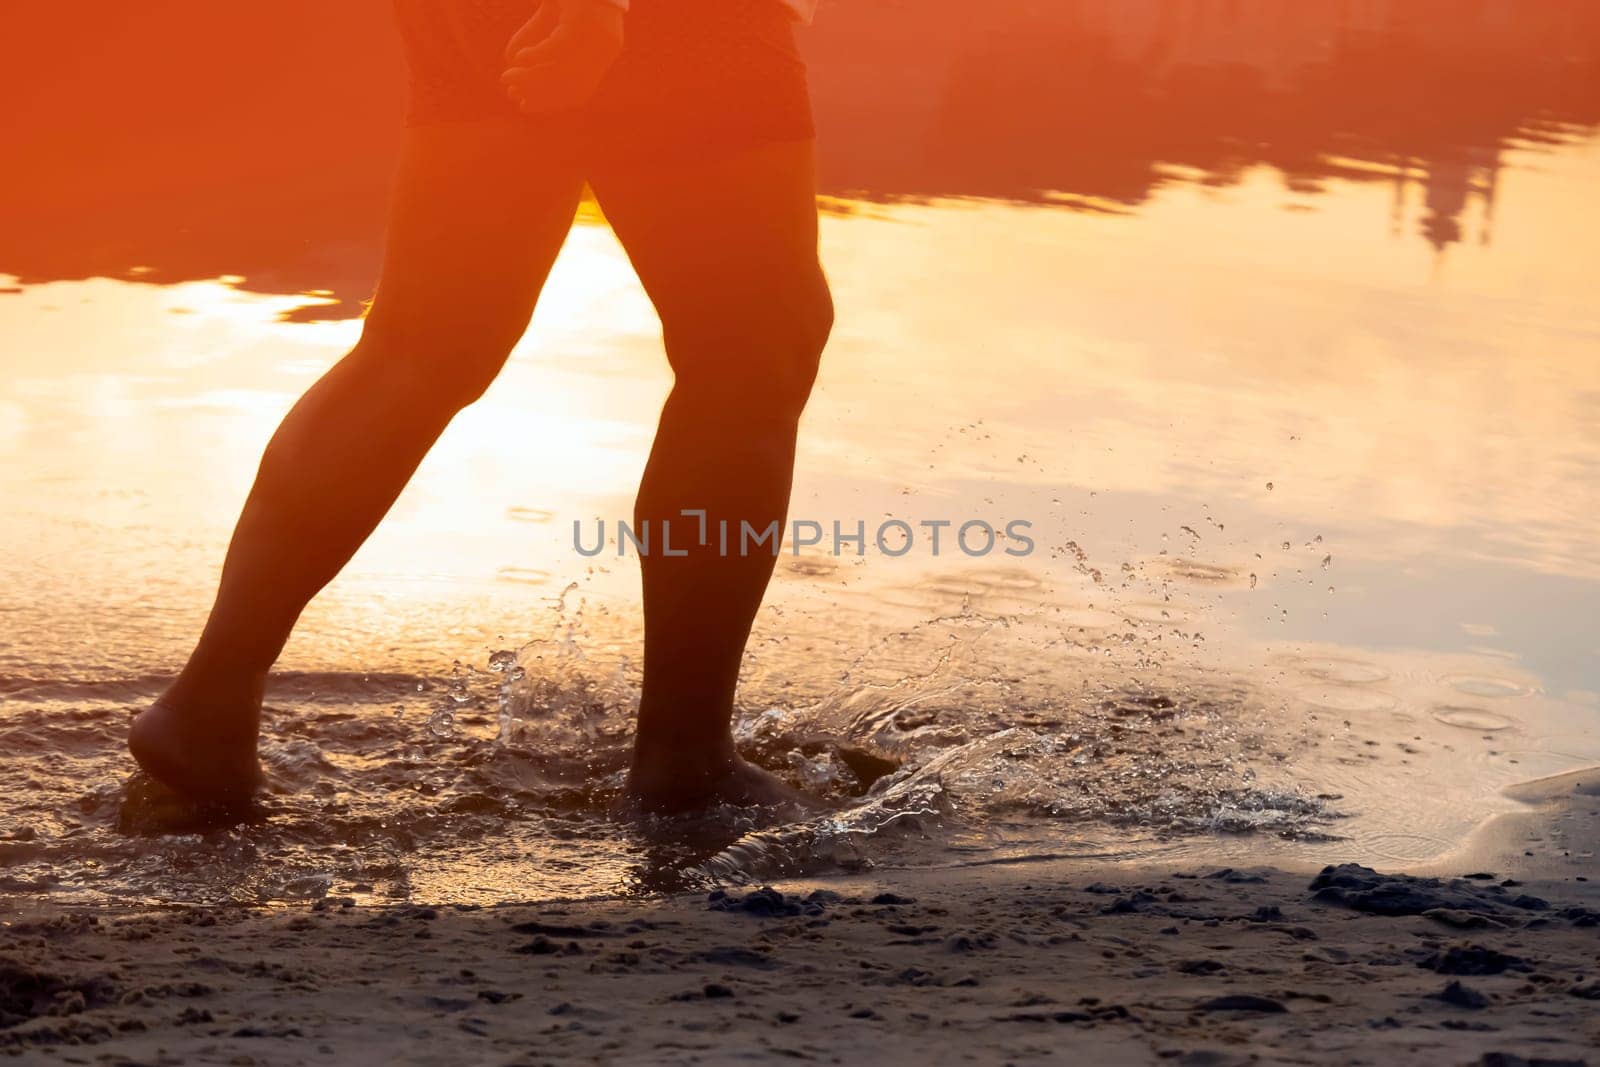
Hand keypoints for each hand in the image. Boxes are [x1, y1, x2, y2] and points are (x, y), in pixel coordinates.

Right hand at [500, 0, 624, 115]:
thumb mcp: (551, 16)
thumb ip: (535, 38)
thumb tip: (511, 61)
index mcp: (602, 53)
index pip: (579, 92)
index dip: (552, 103)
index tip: (526, 107)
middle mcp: (604, 48)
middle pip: (571, 84)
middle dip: (538, 93)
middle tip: (511, 92)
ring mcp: (596, 35)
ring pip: (563, 69)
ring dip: (533, 78)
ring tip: (509, 76)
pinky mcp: (583, 20)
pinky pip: (557, 48)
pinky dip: (536, 57)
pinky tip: (518, 59)